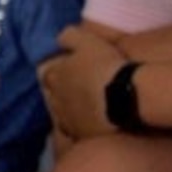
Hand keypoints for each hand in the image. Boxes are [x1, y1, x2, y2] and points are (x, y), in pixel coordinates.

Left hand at [37, 25, 127, 139]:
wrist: (124, 98)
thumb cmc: (105, 66)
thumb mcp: (87, 41)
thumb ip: (70, 36)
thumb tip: (60, 38)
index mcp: (54, 77)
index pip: (48, 73)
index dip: (59, 70)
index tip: (72, 69)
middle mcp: (54, 100)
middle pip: (53, 95)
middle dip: (62, 91)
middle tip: (80, 87)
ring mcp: (66, 120)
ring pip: (62, 114)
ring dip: (71, 109)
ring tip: (88, 104)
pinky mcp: (80, 135)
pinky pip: (76, 130)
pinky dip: (82, 123)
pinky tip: (93, 120)